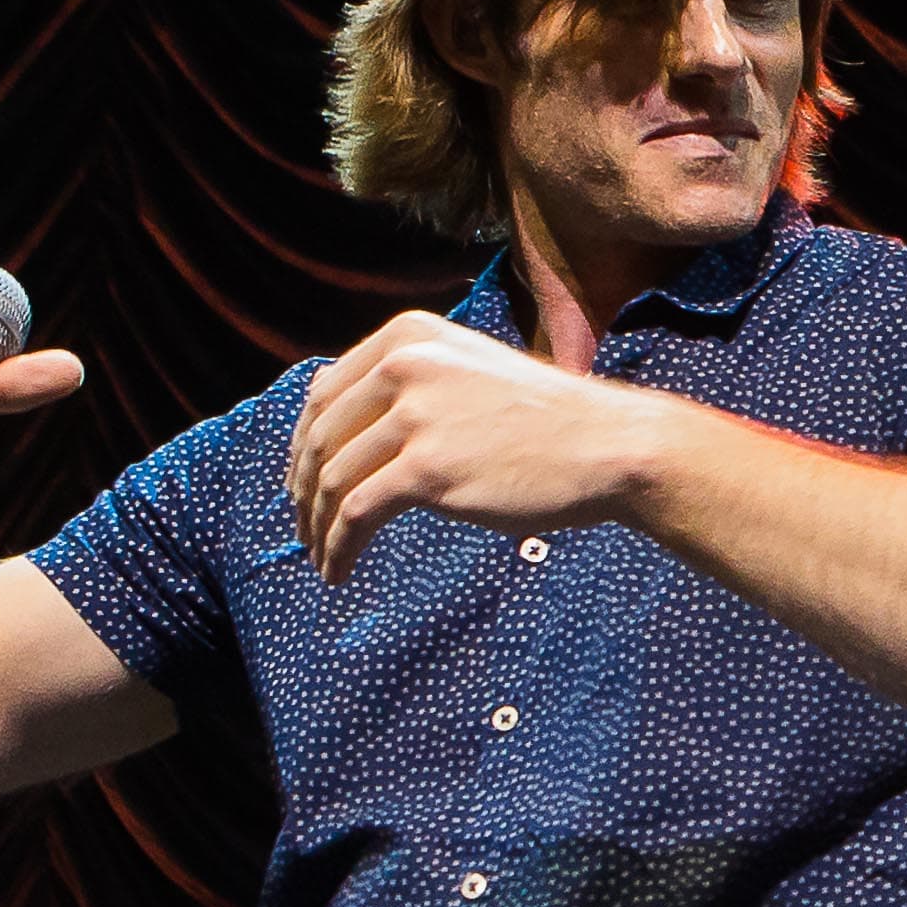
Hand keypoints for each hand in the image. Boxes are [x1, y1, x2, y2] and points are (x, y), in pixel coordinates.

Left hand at [285, 309, 690, 580]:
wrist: (607, 447)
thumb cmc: (547, 421)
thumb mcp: (468, 371)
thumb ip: (409, 382)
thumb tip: (335, 414)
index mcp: (408, 336)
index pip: (323, 393)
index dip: (300, 446)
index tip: (300, 482)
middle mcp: (403, 364)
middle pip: (320, 438)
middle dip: (302, 491)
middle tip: (303, 527)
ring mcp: (414, 416)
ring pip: (331, 480)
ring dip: (317, 527)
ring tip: (322, 556)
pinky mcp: (426, 469)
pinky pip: (355, 514)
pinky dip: (338, 547)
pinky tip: (338, 570)